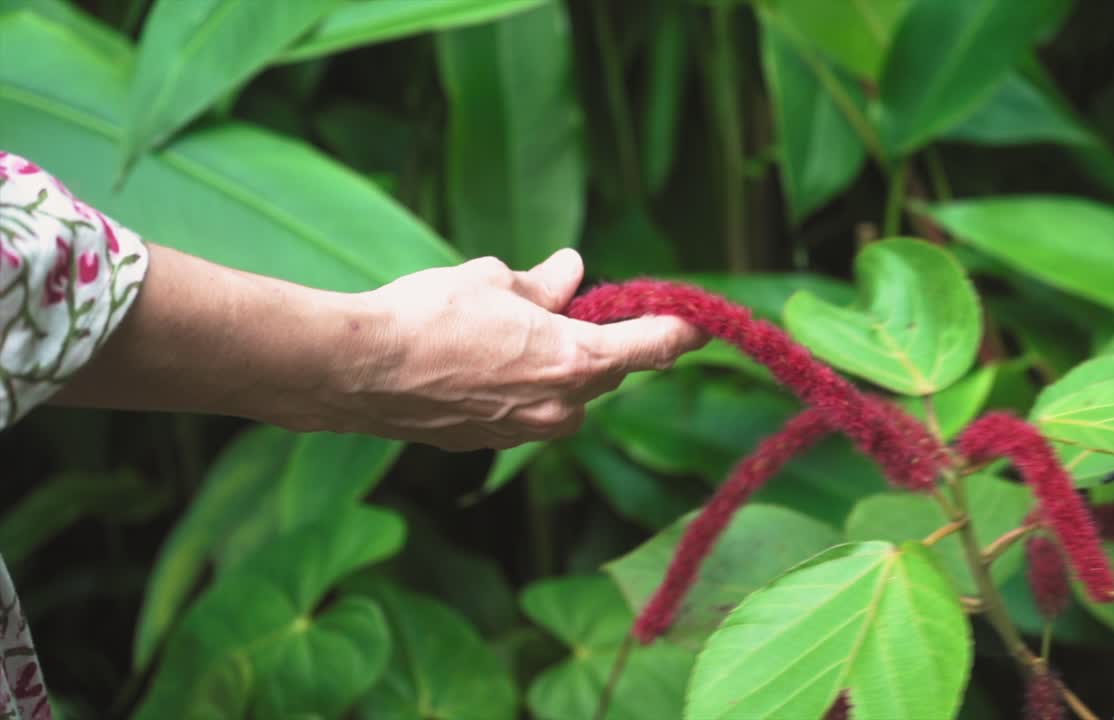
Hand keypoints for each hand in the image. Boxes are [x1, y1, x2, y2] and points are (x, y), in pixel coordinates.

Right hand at [340, 249, 705, 449]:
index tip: (699, 321)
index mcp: (575, 360)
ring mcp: (525, 433)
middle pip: (604, 371)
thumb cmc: (427, 316)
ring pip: (564, 394)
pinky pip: (525, 410)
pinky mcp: (489, 444)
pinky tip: (475, 361)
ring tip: (499, 330)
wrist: (356, 372)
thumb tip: (571, 271)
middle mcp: (561, 408)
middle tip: (562, 302)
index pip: (654, 347)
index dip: (682, 330)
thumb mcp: (493, 281)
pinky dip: (518, 386)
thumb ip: (543, 283)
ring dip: (552, 364)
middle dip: (593, 338)